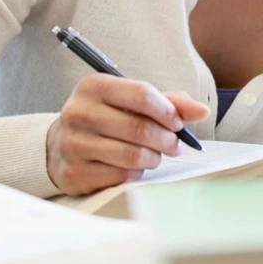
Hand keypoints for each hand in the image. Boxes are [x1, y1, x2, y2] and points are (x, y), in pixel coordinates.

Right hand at [46, 74, 209, 195]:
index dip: (168, 111)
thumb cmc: (106, 119)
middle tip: (174, 145)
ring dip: (154, 158)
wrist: (59, 146)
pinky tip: (134, 167)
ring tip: (155, 155)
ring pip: (134, 156)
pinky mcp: (73, 173)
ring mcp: (72, 145)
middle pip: (140, 128)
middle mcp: (78, 113)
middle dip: (167, 140)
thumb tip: (203, 111)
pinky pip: (122, 176)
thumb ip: (168, 103)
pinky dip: (137, 173)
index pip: (142, 94)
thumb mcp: (131, 102)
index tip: (177, 123)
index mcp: (93, 87)